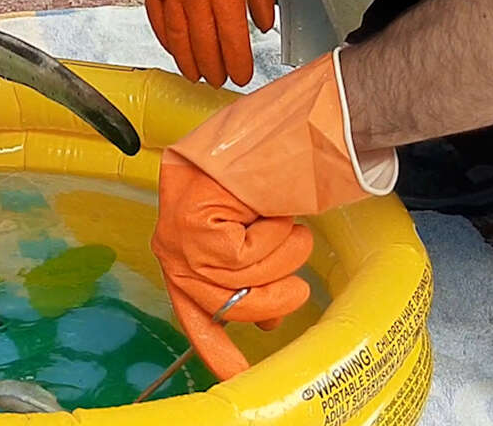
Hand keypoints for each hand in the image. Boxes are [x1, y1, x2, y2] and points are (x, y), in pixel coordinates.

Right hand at [143, 0, 274, 86]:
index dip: (238, 63)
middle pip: (205, 45)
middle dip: (214, 69)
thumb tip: (263, 24)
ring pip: (179, 39)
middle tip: (218, 82)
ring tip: (194, 75)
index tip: (242, 76)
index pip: (234, 40)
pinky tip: (172, 49)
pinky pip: (158, 20)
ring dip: (188, 61)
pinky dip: (165, 39)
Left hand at [152, 50, 397, 378]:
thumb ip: (253, 271)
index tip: (235, 376)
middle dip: (267, 295)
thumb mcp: (272, 224)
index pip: (189, 299)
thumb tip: (260, 321)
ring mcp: (176, 216)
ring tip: (286, 222)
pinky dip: (274, 242)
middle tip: (293, 250)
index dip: (214, 342)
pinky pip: (240, 260)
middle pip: (212, 303)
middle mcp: (172, 220)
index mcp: (188, 223)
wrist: (320, 115)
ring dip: (278, 261)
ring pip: (232, 285)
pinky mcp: (192, 212)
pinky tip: (275, 210)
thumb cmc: (301, 161)